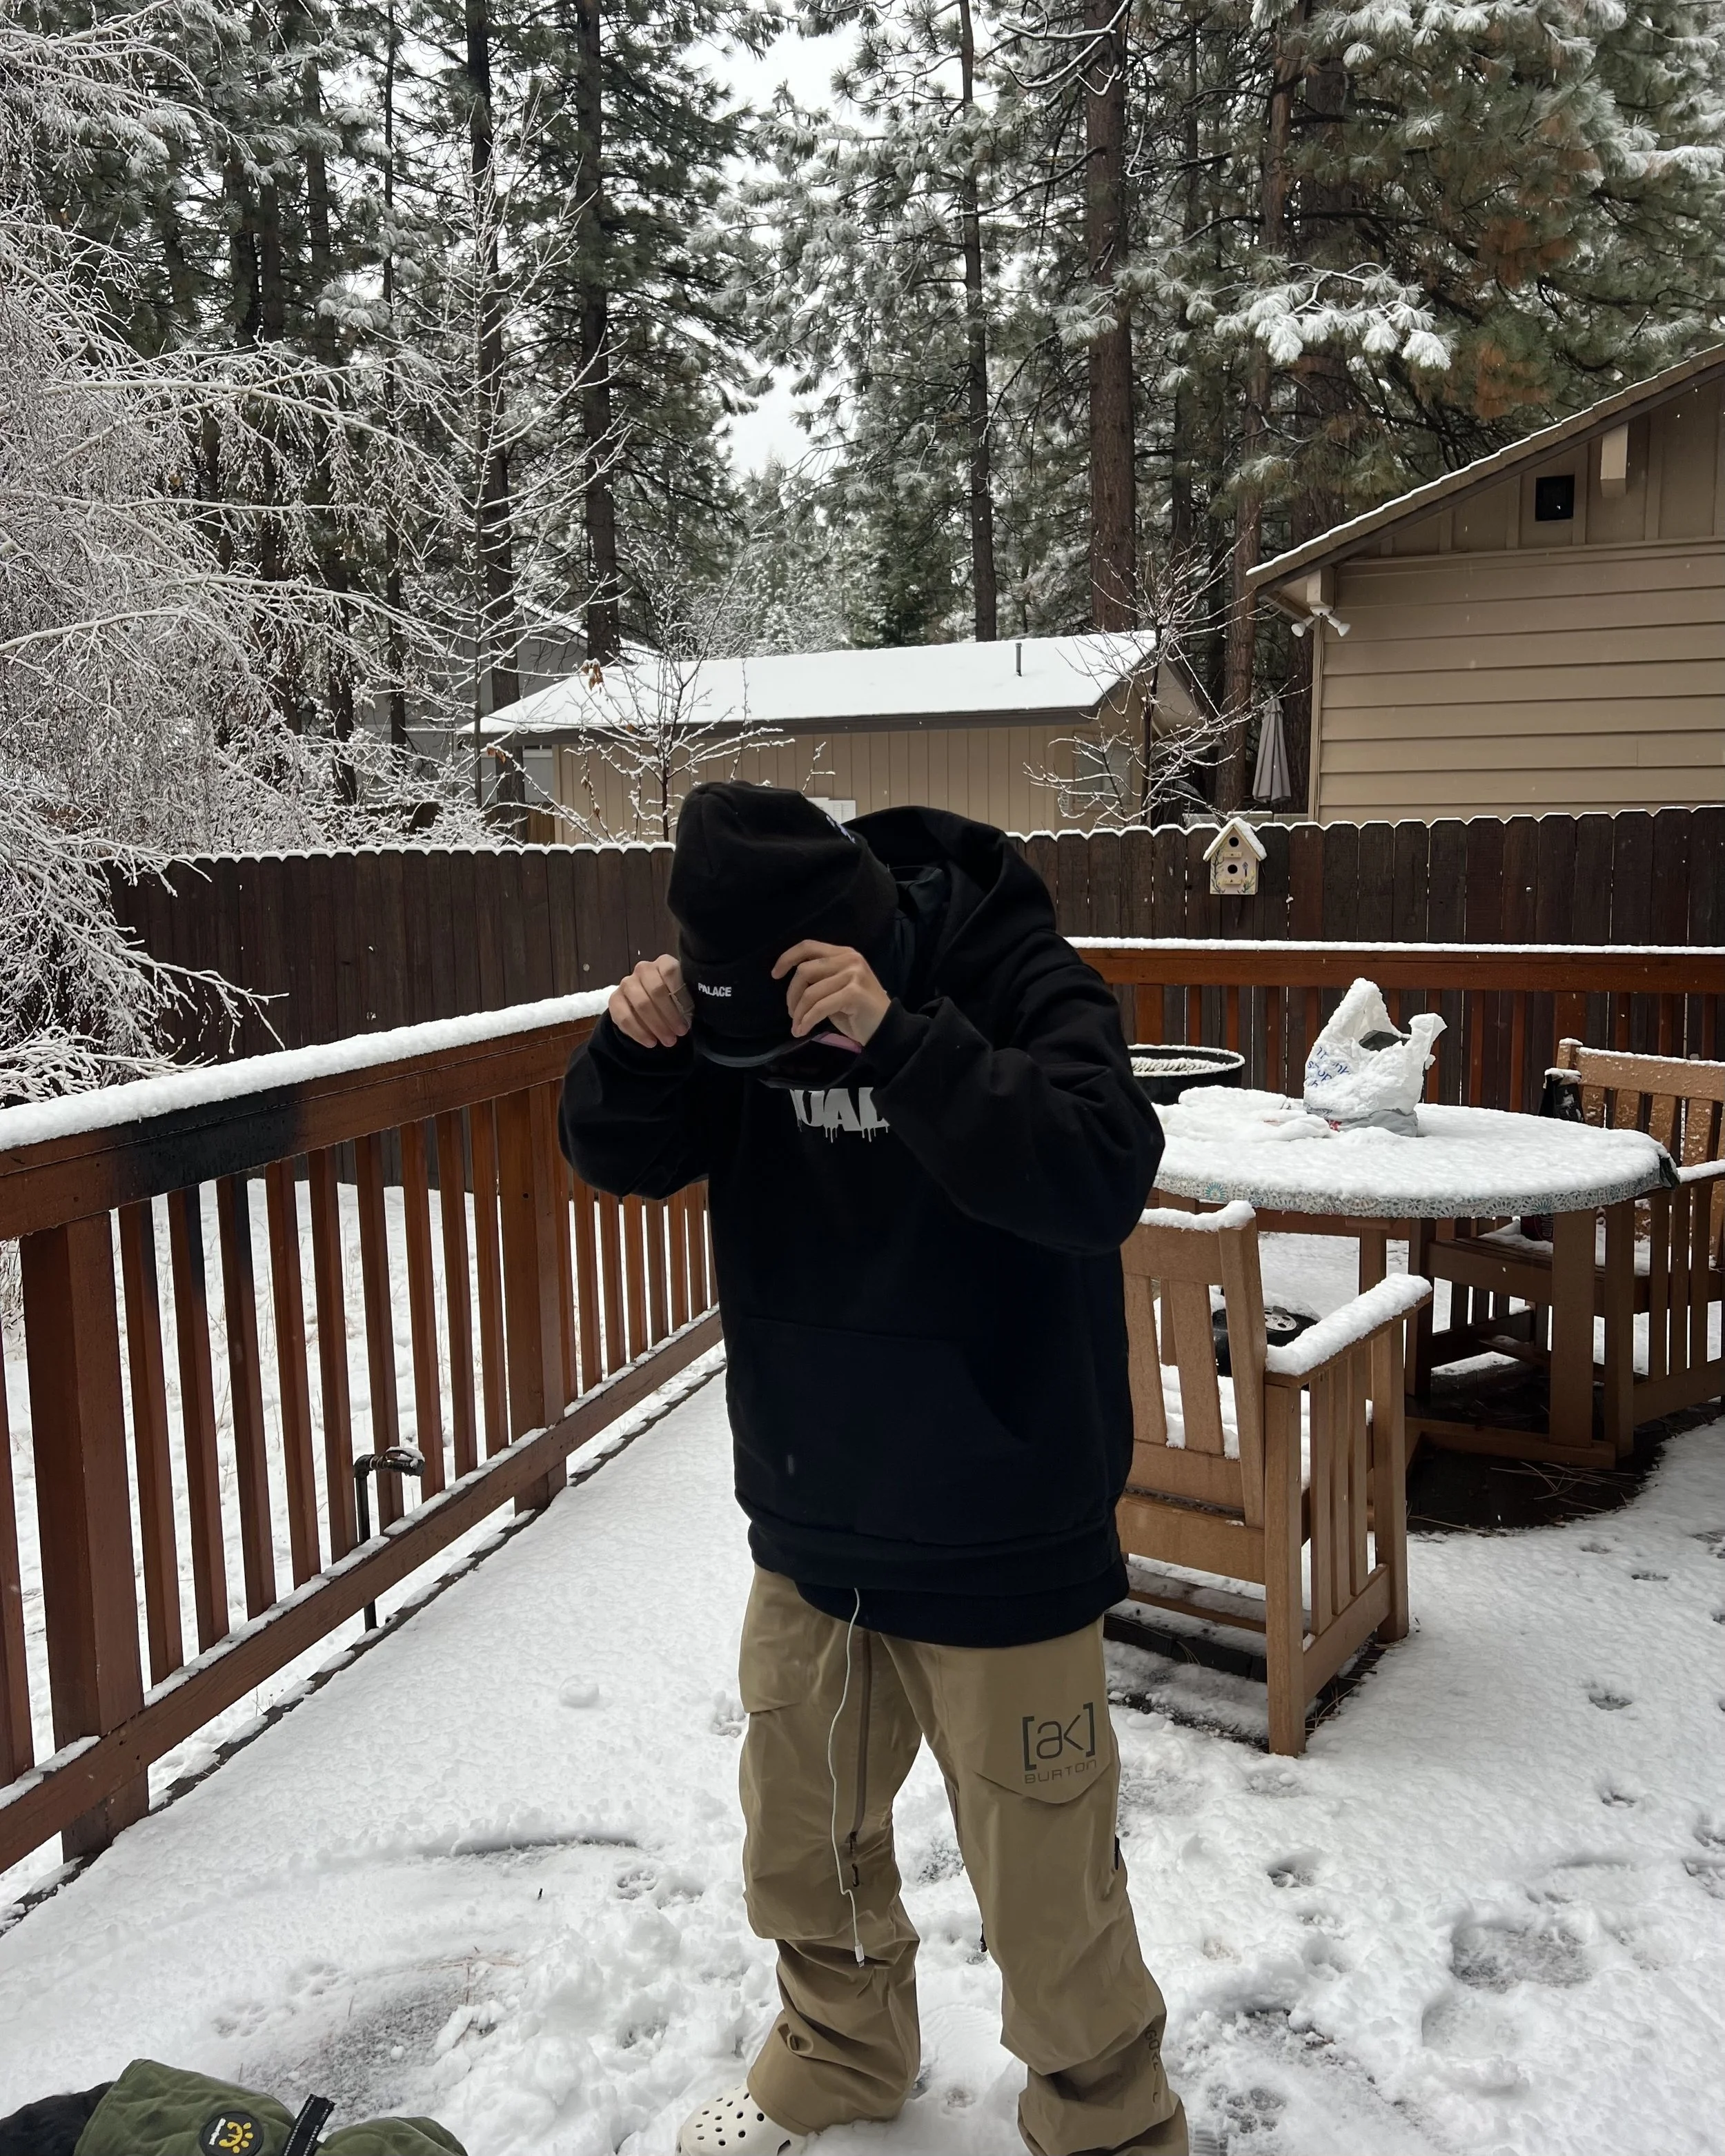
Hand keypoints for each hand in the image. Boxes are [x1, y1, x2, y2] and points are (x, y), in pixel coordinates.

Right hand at [609, 953, 691, 1048]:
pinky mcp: (614, 999)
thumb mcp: (683, 996)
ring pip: (641, 1004)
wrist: (646, 1004)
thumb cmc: (672, 999)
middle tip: (680, 1033)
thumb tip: (691, 1015)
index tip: (688, 1016)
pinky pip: (625, 1017)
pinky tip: (651, 1042)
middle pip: (656, 990)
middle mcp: (643, 969)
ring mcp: (627, 983)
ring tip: (668, 1041)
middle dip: (670, 1015)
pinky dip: (639, 1032)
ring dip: (656, 1025)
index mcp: (663, 963)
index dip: (679, 994)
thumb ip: (687, 1000)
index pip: (670, 971)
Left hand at [773, 941, 890, 1044]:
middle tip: (791, 1013)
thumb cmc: (858, 1010)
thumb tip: (793, 985)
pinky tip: (802, 1030)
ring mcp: (853, 975)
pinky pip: (820, 1007)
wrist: (886, 1027)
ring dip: (798, 1013)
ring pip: (810, 992)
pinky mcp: (854, 993)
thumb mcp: (837, 987)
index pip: (808, 946)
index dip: (787, 958)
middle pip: (804, 970)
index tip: (775, 975)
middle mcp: (849, 959)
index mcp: (844, 953)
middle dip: (791, 995)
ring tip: (797, 1026)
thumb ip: (820, 978)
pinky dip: (807, 1020)